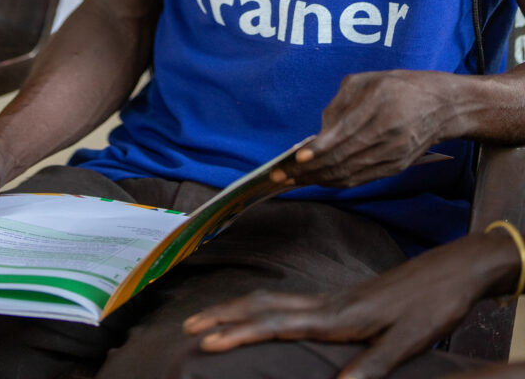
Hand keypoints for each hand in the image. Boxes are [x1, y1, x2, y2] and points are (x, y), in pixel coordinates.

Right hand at [183, 231, 519, 378]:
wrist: (449, 272)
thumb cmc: (429, 306)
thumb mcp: (406, 340)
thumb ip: (371, 365)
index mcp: (338, 315)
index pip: (275, 323)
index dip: (238, 333)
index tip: (205, 341)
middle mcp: (328, 304)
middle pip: (264, 306)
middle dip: (224, 316)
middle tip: (189, 327)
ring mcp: (332, 300)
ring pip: (273, 301)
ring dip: (238, 309)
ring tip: (210, 319)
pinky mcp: (341, 302)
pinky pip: (288, 305)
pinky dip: (262, 308)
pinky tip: (259, 316)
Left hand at [273, 70, 456, 188]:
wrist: (442, 106)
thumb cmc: (398, 86)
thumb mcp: (366, 80)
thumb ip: (339, 104)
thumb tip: (318, 133)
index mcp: (379, 107)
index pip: (344, 134)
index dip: (319, 148)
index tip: (297, 156)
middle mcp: (387, 135)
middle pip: (343, 158)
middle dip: (308, 169)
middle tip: (280, 174)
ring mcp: (392, 155)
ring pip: (350, 173)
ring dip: (317, 179)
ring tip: (291, 180)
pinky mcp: (395, 168)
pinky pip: (361, 179)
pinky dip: (336, 182)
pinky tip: (316, 179)